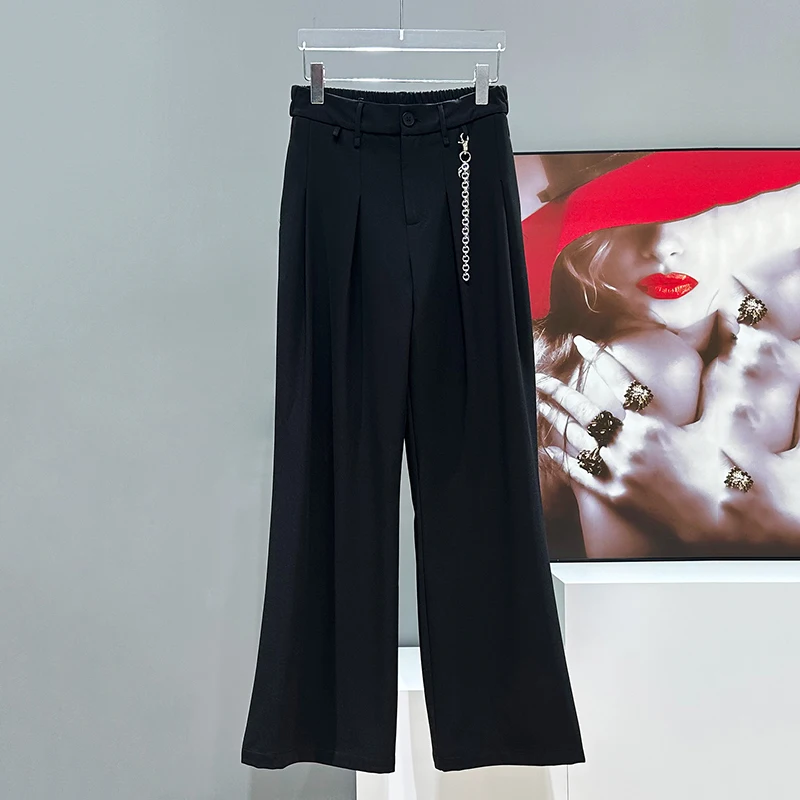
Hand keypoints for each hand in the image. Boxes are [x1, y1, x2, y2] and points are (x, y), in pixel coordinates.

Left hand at [536, 351, 723, 541]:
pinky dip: (562, 461)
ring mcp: (620, 470)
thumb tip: (725, 365)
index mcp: (653, 424)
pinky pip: (581, 475)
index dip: (601, 360)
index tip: (581, 342)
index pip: (621, 382)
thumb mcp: (715, 428)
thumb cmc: (720, 472)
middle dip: (559, 392)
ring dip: (555, 420)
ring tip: (538, 404)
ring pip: (577, 439)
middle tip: (539, 377)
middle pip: (586, 410)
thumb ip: (712, 397)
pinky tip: (547, 449)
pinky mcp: (615, 495)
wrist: (718, 520)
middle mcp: (632, 444)